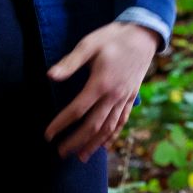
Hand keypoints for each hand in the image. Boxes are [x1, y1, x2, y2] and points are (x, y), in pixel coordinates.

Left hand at [44, 22, 158, 161]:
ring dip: (94, 143)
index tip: (48, 134)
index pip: (77, 110)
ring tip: (81, 156)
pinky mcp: (131, 98)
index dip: (61, 124)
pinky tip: (104, 145)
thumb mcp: (89, 44)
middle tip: (60, 152)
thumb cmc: (113, 38)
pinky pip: (122, 121)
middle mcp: (114, 95)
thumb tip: (50, 76)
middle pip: (93, 125)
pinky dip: (112, 135)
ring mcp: (124, 98)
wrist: (143, 35)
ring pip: (109, 128)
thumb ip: (70, 62)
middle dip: (76, 141)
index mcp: (100, 83)